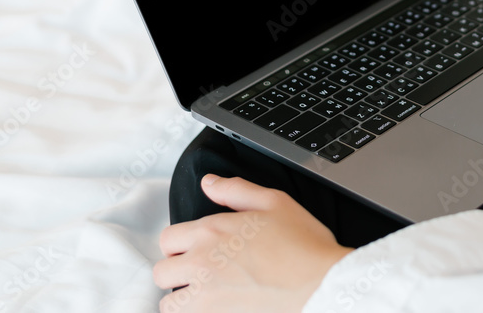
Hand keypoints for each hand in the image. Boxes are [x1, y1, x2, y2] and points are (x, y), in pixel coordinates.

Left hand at [153, 174, 352, 312]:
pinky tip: (215, 307)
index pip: (167, 239)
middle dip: (175, 270)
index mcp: (212, 230)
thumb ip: (235, 190)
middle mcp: (202, 263)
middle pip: (161, 272)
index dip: (179, 243)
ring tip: (202, 295)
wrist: (321, 283)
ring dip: (180, 298)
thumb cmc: (303, 243)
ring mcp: (208, 296)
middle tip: (198, 272)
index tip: (195, 248)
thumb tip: (208, 183)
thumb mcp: (274, 201)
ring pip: (168, 303)